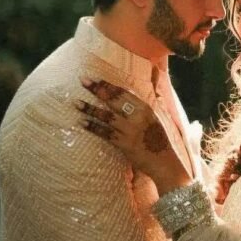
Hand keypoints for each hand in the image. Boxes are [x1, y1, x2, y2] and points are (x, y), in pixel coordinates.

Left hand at [78, 79, 190, 193]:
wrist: (164, 162)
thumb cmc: (157, 141)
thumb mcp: (151, 120)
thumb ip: (138, 109)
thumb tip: (121, 97)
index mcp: (145, 108)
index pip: (124, 93)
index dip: (108, 85)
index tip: (95, 78)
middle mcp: (138, 116)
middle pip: (114, 99)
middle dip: (97, 89)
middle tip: (83, 81)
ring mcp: (131, 130)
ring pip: (106, 116)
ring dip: (90, 109)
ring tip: (76, 103)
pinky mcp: (124, 143)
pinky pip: (105, 133)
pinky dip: (93, 127)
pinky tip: (82, 122)